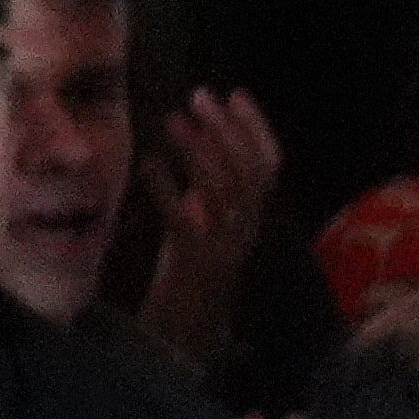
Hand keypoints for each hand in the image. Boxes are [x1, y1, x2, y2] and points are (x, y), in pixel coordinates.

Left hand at [135, 87, 284, 364]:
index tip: (234, 93)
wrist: (189, 325)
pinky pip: (183, 220)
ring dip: (198, 152)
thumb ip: (210, 185)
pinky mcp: (195, 259)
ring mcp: (224, 243)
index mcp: (253, 215)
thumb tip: (198, 136)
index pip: (270, 165)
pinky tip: (148, 164)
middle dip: (226, 130)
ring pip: (224, 192)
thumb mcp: (208, 217)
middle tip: (199, 97)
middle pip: (250, 172)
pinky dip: (166, 191)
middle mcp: (246, 227)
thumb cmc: (193, 266)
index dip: (256, 128)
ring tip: (172, 120)